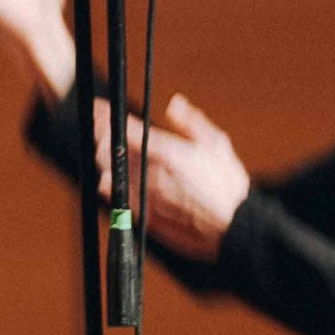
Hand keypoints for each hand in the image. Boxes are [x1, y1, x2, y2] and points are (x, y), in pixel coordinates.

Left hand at [110, 93, 250, 258]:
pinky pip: (118, 199)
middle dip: (103, 138)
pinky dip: (111, 187)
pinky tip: (111, 182)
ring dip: (106, 161)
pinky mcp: (145, 217)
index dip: (106, 116)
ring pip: (111, 174)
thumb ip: (191, 123)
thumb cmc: (229, 188)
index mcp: (167, 152)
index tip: (100, 109)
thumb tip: (174, 105)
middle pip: (111, 151)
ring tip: (106, 153)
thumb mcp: (217, 145)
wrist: (234, 229)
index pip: (125, 128)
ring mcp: (145, 197)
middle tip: (102, 131)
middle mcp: (151, 174)